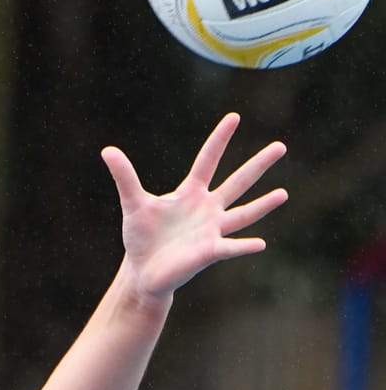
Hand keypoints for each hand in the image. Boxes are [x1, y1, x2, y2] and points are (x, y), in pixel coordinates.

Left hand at [101, 114, 287, 300]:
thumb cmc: (141, 238)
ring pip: (243, 214)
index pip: (208, 160)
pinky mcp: (209, 252)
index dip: (219, 139)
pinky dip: (244, 246)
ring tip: (283, 194)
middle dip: (258, 165)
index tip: (234, 117)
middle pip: (237, 182)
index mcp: (190, 193)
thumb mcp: (134, 204)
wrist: (143, 272)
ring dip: (263, 205)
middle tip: (281, 146)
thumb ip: (125, 177)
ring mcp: (211, 231)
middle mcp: (207, 209)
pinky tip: (261, 244)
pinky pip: (230, 247)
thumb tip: (107, 150)